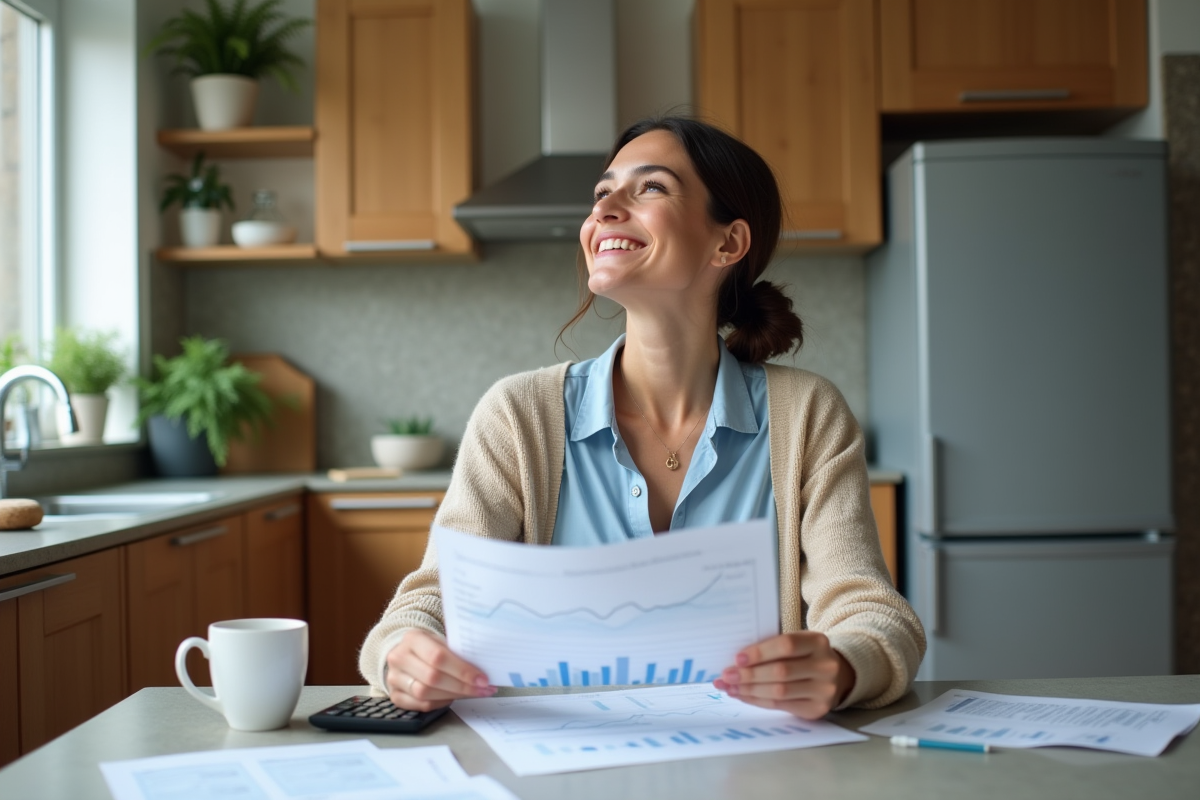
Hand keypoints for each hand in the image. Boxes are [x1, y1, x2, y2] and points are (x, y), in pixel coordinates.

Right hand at [384, 629, 495, 710]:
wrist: (406, 653)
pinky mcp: (395, 696)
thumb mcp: (440, 641)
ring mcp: (394, 678)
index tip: (482, 679)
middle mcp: (398, 658)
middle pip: (432, 678)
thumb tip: (483, 670)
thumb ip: (457, 653)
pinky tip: (454, 697)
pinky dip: (441, 703)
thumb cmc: (429, 647)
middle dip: (462, 686)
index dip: (462, 670)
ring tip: (472, 693)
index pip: (438, 657)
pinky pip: (421, 705)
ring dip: (454, 696)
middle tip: (483, 689)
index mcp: (412, 638)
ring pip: (425, 694)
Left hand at [712, 632, 855, 718]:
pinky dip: (757, 701)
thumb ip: (774, 647)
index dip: (760, 652)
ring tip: (730, 687)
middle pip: (781, 672)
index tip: (737, 658)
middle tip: (727, 676)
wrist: (838, 675)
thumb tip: (736, 660)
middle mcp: (825, 666)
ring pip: (779, 692)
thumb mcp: (798, 643)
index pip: (786, 646)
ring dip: (749, 690)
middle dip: (749, 675)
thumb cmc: (806, 655)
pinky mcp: (817, 709)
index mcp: (818, 642)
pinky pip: (780, 706)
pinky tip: (743, 695)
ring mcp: (824, 690)